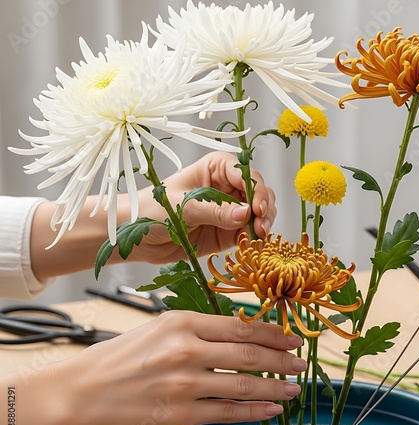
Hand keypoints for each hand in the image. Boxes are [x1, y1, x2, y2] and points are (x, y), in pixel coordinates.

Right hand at [4, 311, 304, 424]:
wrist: (80, 391)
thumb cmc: (117, 357)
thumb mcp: (159, 327)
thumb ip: (197, 329)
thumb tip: (237, 334)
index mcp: (181, 322)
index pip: (240, 326)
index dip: (271, 333)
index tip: (289, 337)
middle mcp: (186, 350)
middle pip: (249, 354)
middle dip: (282, 359)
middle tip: (301, 362)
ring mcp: (184, 384)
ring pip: (244, 385)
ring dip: (275, 388)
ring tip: (294, 388)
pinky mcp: (180, 415)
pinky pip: (227, 412)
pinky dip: (254, 412)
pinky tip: (271, 410)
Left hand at [126, 151, 276, 263]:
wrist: (138, 236)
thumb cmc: (153, 210)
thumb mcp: (183, 207)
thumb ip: (215, 211)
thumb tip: (245, 214)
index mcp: (216, 168)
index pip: (245, 174)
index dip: (256, 190)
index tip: (256, 209)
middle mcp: (228, 187)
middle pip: (259, 192)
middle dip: (264, 208)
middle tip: (262, 227)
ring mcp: (230, 210)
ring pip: (259, 213)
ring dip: (264, 223)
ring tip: (259, 237)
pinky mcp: (229, 231)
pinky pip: (250, 233)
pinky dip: (256, 239)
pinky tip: (255, 246)